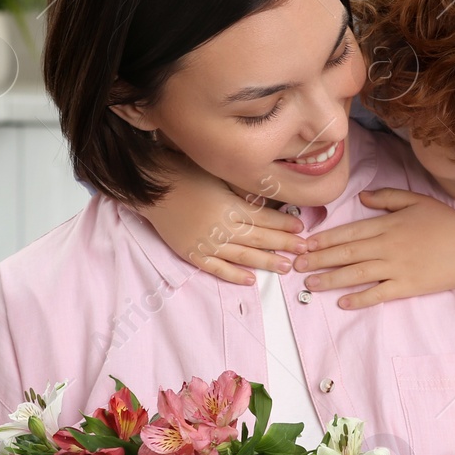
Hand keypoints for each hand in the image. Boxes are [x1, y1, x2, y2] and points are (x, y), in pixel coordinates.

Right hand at [134, 151, 306, 284]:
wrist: (151, 187)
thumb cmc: (183, 174)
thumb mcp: (217, 175)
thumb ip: (240, 190)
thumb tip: (266, 199)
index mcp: (229, 205)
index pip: (264, 218)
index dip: (284, 224)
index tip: (301, 229)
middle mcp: (221, 227)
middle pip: (259, 238)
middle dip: (284, 245)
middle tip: (303, 251)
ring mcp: (206, 243)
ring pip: (243, 256)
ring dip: (266, 262)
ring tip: (285, 267)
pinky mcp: (192, 254)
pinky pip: (217, 269)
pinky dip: (234, 275)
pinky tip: (251, 280)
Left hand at [292, 189, 454, 308]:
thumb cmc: (446, 224)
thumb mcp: (416, 201)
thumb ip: (388, 197)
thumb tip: (363, 196)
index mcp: (388, 224)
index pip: (349, 232)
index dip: (325, 239)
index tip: (305, 244)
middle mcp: (388, 246)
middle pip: (346, 253)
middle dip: (318, 259)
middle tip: (297, 266)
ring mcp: (396, 267)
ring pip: (356, 274)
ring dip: (330, 279)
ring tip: (311, 284)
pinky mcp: (407, 286)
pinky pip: (378, 294)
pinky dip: (359, 299)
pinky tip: (342, 302)